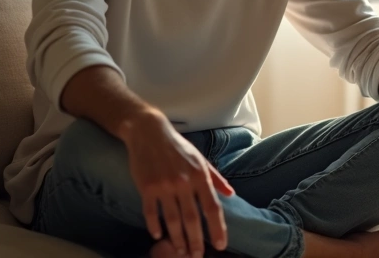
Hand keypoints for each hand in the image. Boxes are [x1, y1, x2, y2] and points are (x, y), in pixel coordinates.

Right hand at [118, 111, 233, 257]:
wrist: (149, 132)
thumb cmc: (178, 147)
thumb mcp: (201, 159)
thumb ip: (216, 178)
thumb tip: (231, 194)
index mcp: (200, 176)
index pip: (212, 207)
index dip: (218, 228)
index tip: (221, 244)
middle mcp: (184, 182)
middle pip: (193, 218)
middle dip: (197, 240)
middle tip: (197, 256)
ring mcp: (164, 186)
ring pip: (173, 219)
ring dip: (177, 238)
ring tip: (181, 251)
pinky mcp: (146, 187)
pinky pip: (151, 212)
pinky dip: (154, 226)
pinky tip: (158, 236)